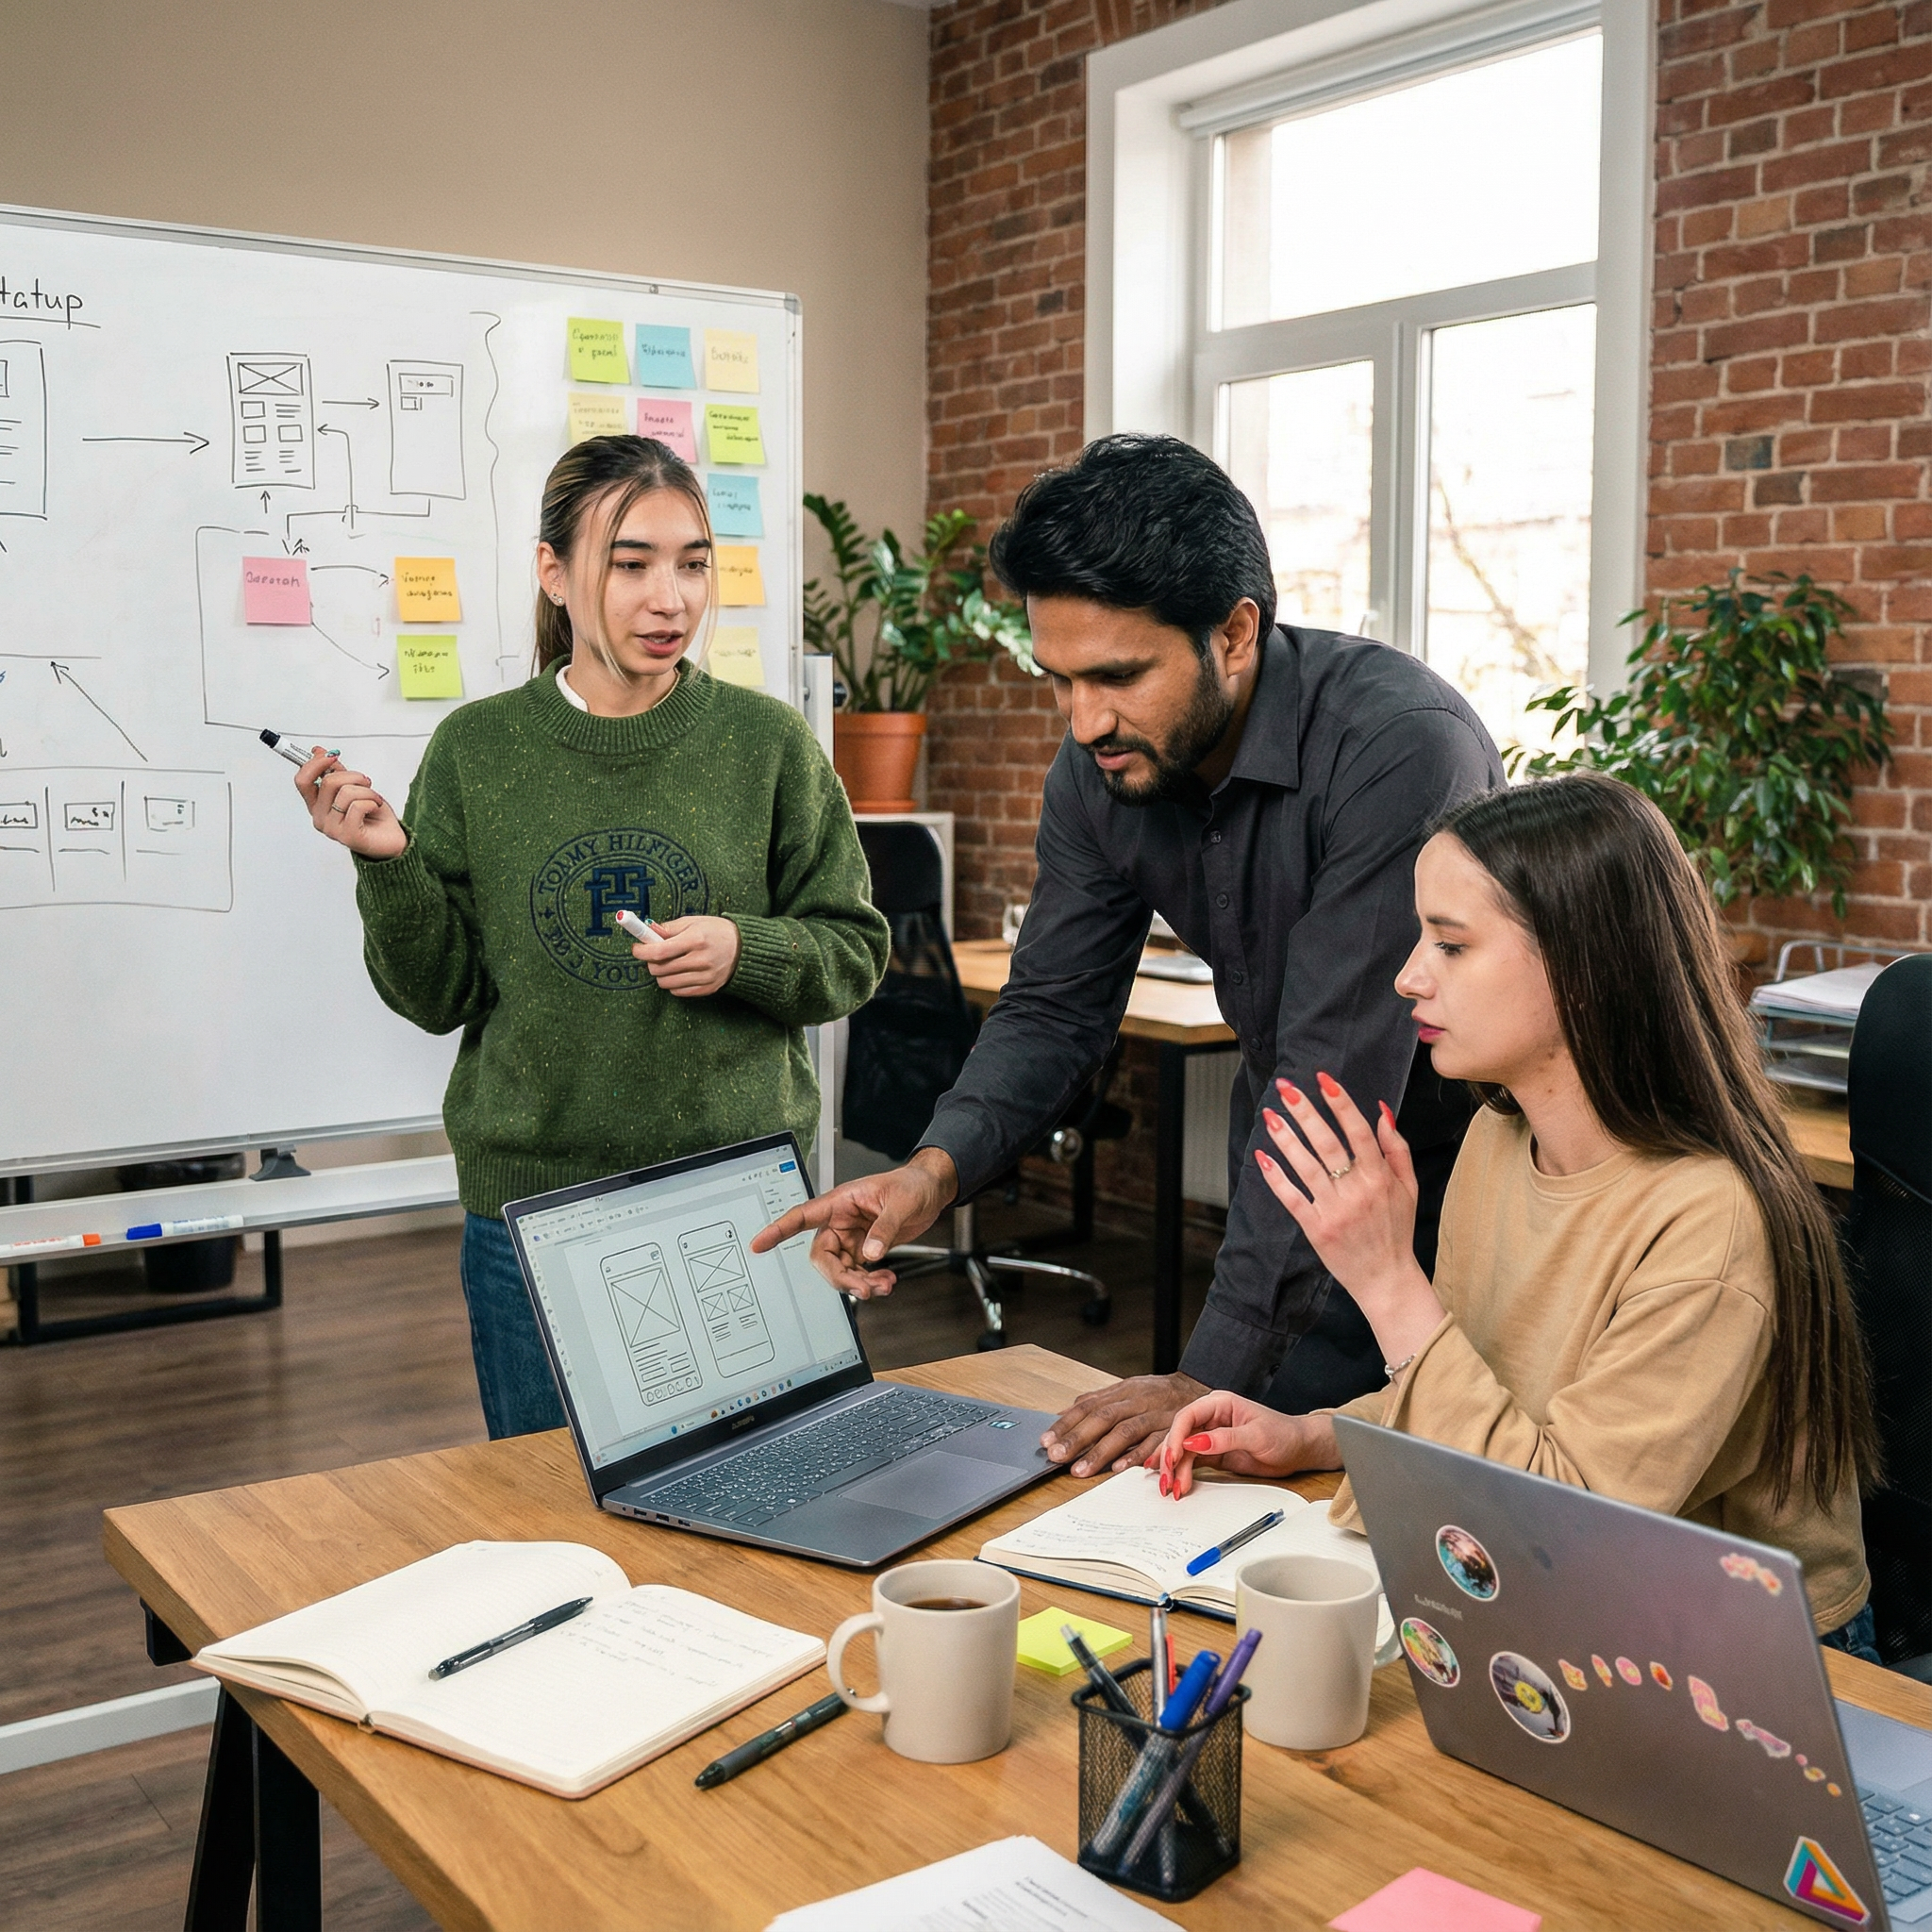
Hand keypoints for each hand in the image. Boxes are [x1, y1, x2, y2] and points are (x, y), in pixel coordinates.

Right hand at [302, 749, 405, 859]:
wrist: (391, 839)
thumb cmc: (373, 815)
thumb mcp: (354, 786)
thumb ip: (336, 771)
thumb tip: (319, 751)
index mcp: (317, 804)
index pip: (302, 780)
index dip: (315, 764)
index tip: (332, 756)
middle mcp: (320, 817)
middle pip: (328, 782)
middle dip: (353, 776)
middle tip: (366, 782)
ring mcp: (331, 828)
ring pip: (345, 793)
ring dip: (367, 791)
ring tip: (374, 799)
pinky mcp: (347, 836)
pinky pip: (357, 807)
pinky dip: (371, 802)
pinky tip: (374, 808)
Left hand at [634, 916, 740, 997]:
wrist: (745, 948)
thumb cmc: (716, 931)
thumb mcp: (694, 922)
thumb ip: (669, 928)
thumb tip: (647, 932)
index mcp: (696, 939)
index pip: (659, 951)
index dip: (642, 951)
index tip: (636, 949)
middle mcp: (701, 960)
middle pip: (659, 969)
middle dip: (651, 962)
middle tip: (655, 955)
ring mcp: (705, 976)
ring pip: (666, 983)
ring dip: (661, 974)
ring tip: (669, 964)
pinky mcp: (708, 989)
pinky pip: (678, 992)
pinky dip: (673, 983)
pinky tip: (680, 973)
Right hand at [748, 1148, 957, 1297]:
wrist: (932, 1191)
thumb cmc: (913, 1185)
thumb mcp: (901, 1202)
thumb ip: (884, 1228)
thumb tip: (871, 1253)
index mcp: (840, 1202)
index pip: (801, 1216)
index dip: (778, 1230)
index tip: (759, 1244)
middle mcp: (841, 1222)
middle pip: (822, 1256)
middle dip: (840, 1277)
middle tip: (862, 1288)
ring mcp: (852, 1238)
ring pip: (840, 1270)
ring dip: (859, 1283)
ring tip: (883, 1285)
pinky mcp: (865, 1250)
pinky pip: (858, 1273)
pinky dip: (871, 1281)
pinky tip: (886, 1281)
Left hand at [1042, 1372, 1207, 1478]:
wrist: (1198, 1388)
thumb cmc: (1156, 1394)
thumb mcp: (1126, 1391)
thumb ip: (1096, 1402)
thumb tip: (1062, 1413)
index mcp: (1123, 1391)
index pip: (1089, 1405)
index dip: (1067, 1423)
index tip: (1047, 1440)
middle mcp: (1137, 1400)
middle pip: (1104, 1418)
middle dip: (1078, 1438)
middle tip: (1057, 1456)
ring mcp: (1156, 1414)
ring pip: (1126, 1431)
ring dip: (1101, 1452)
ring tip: (1080, 1470)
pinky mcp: (1173, 1430)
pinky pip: (1155, 1444)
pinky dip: (1137, 1456)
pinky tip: (1119, 1469)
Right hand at [1149, 1390, 1335, 1497]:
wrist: (1299, 1450)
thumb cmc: (1284, 1434)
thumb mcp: (1256, 1436)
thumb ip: (1225, 1438)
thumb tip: (1196, 1441)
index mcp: (1220, 1403)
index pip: (1188, 1416)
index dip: (1176, 1437)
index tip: (1173, 1457)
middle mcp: (1211, 1417)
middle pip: (1180, 1434)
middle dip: (1170, 1457)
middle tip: (1167, 1478)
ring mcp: (1211, 1435)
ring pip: (1183, 1450)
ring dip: (1175, 1469)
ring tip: (1171, 1488)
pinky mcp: (1214, 1452)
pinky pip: (1192, 1461)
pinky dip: (1183, 1473)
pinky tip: (1177, 1484)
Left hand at [1257, 1071, 1442, 1370]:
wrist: (1387, 1279)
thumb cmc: (1396, 1229)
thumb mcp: (1408, 1187)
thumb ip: (1396, 1148)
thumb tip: (1381, 1111)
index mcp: (1380, 1177)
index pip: (1358, 1132)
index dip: (1341, 1104)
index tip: (1324, 1079)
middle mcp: (1357, 1191)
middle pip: (1327, 1143)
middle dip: (1305, 1111)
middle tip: (1285, 1087)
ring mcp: (1335, 1210)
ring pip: (1306, 1167)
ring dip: (1286, 1138)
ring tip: (1269, 1115)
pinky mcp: (1316, 1228)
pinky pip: (1292, 1198)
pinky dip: (1276, 1178)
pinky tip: (1263, 1157)